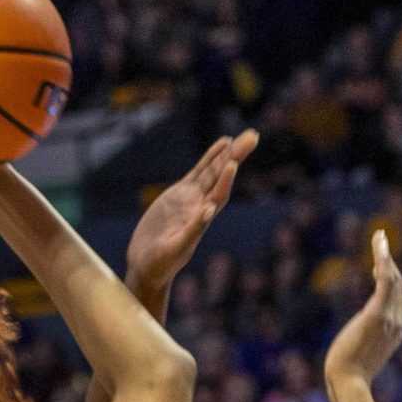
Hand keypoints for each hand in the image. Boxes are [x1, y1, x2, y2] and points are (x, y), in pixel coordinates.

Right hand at [125, 130, 258, 299]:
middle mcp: (201, 206)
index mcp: (201, 220)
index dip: (225, 180)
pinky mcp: (180, 194)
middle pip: (221, 176)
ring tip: (243, 136)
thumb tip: (208, 211)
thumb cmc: (161, 264)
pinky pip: (199, 172)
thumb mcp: (175, 248)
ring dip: (227, 153)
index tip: (232, 162)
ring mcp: (191, 198)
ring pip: (212, 170)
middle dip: (236, 156)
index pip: (218, 195)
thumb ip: (192, 230)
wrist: (148, 265)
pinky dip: (210, 158)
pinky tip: (222, 144)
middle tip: (253, 136)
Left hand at [323, 231, 401, 390]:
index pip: (396, 298)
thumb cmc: (349, 374)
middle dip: (389, 261)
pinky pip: (385, 283)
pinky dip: (384, 263)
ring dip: (385, 256)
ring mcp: (388, 319)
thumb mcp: (361, 355)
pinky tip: (380, 249)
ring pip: (392, 279)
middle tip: (380, 240)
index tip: (379, 264)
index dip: (389, 278)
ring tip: (379, 237)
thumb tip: (359, 337)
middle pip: (397, 285)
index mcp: (394, 332)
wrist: (348, 383)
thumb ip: (365, 342)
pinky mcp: (376, 315)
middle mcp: (395, 323)